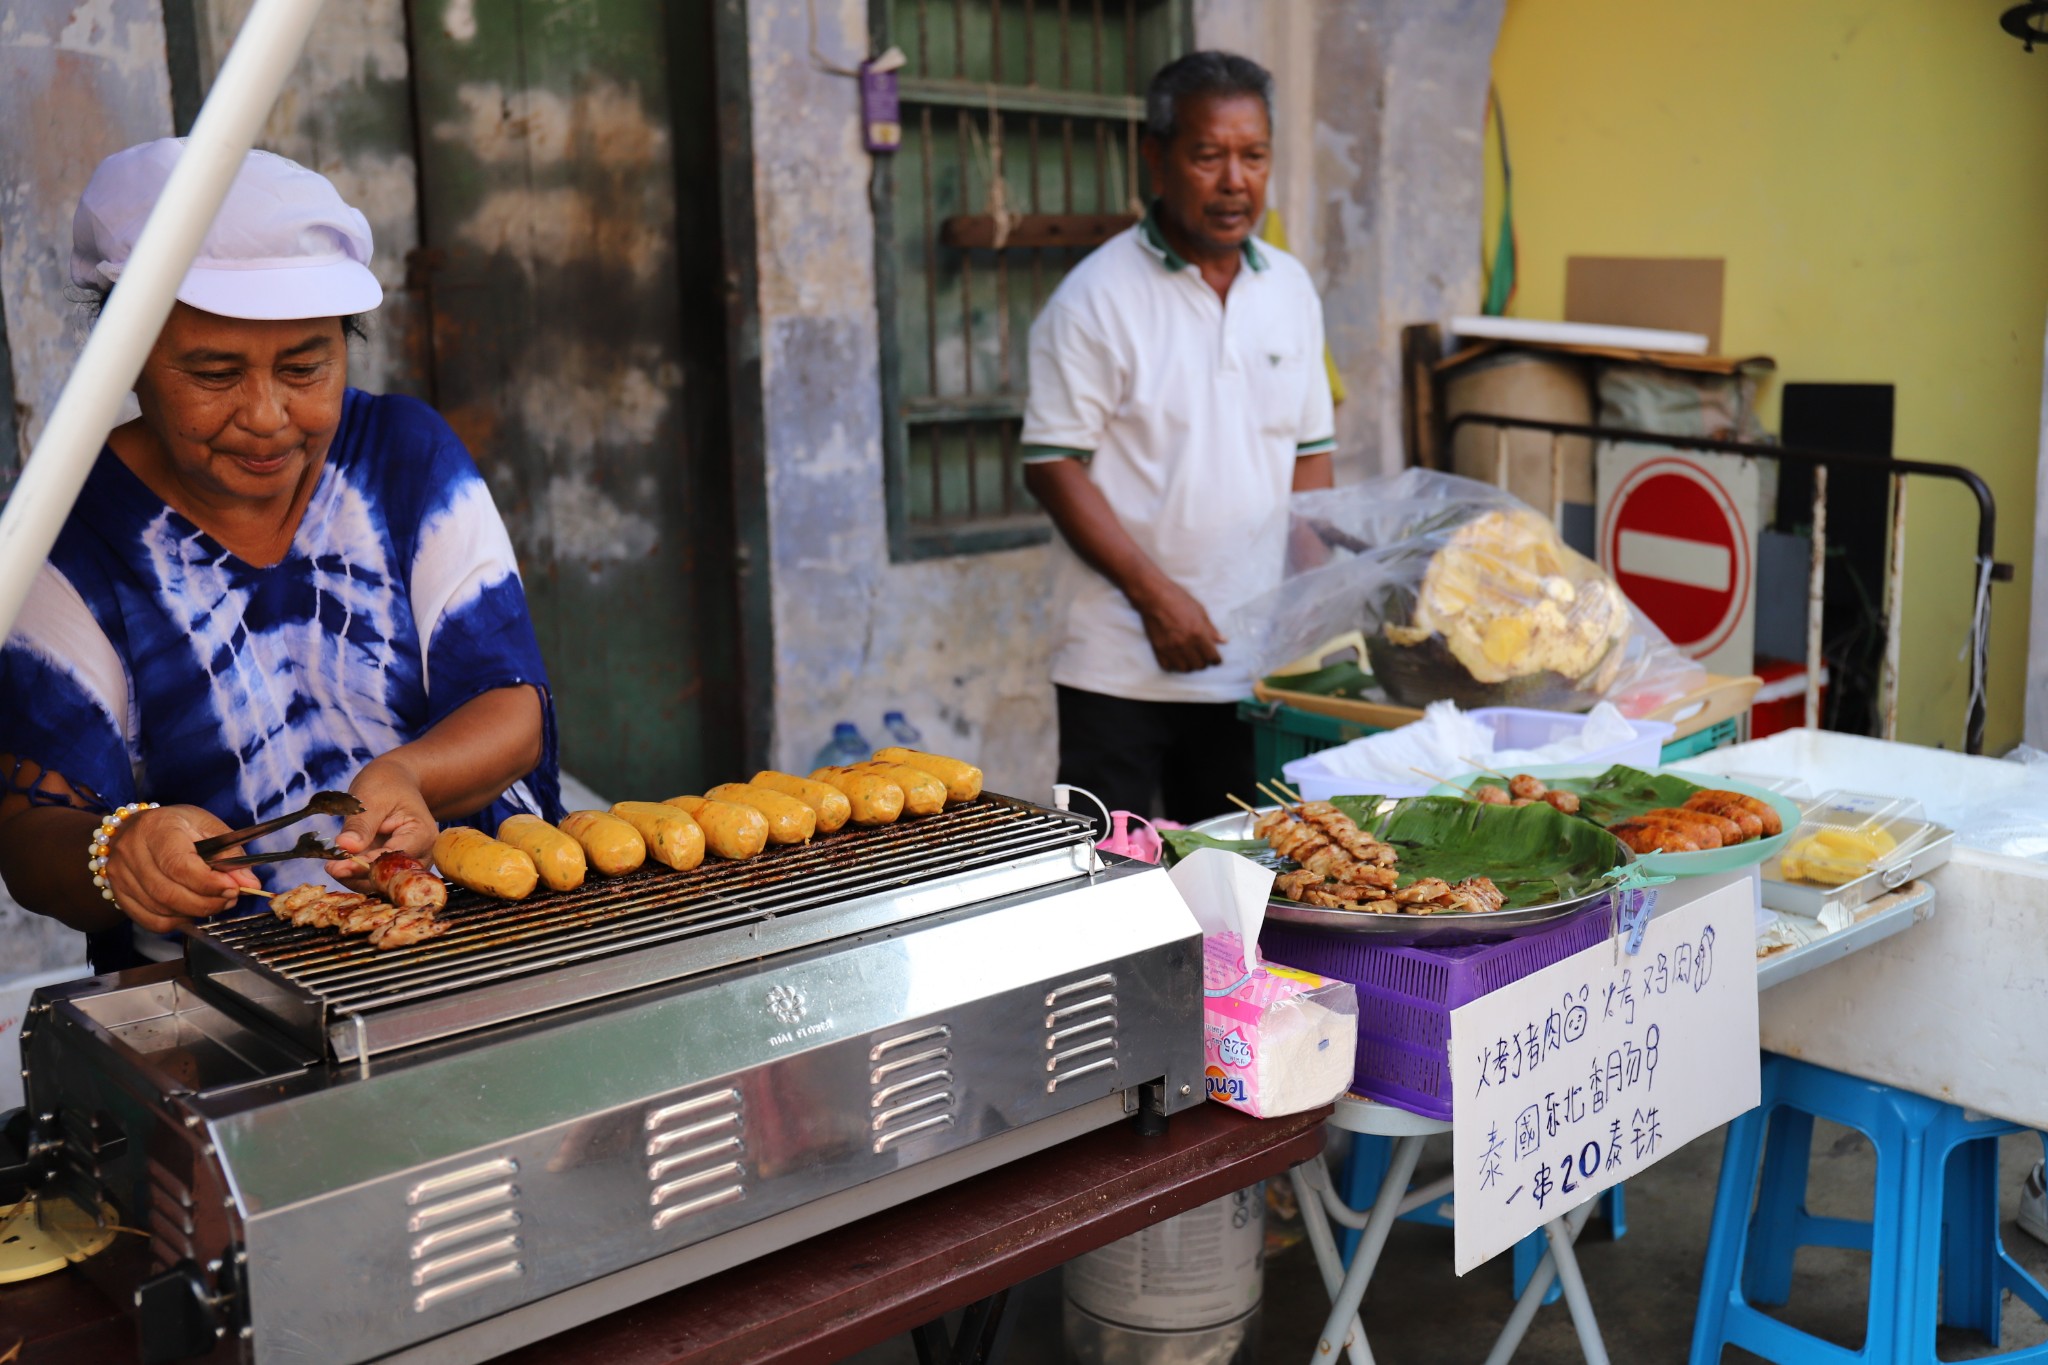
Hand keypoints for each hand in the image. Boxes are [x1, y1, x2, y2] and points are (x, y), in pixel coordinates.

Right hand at [102, 806, 260, 932]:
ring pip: (160, 910)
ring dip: (195, 913)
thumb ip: (231, 855)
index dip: (209, 883)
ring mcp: (119, 875)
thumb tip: (250, 885)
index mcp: (156, 828)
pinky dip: (176, 922)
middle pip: (168, 893)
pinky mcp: (118, 894)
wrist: (135, 829)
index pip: (179, 865)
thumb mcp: (208, 827)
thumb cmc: (177, 826)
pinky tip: (191, 911)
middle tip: (230, 899)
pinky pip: (150, 921)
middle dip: (206, 903)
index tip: (233, 888)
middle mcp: (131, 852)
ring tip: (215, 902)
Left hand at [329, 756, 437, 888]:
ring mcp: (408, 864)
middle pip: (391, 876)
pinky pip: (376, 879)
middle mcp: (421, 855)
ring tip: (333, 866)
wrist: (394, 782)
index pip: (395, 857)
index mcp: (422, 834)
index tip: (339, 867)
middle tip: (331, 868)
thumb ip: (360, 825)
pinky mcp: (394, 868)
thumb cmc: (386, 786)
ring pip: (382, 882)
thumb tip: (345, 846)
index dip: (367, 865)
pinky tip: (340, 866)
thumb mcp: (371, 799)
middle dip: (360, 875)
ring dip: (356, 878)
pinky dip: (357, 876)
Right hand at [1134, 579, 1226, 672]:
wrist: (1154, 597)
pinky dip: (1174, 665)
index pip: (1212, 657)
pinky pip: (1169, 667)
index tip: (1215, 658)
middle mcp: (1185, 644)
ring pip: (1185, 669)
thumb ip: (1211, 629)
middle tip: (1201, 655)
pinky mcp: (1159, 650)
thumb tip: (1224, 641)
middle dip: (1203, 662)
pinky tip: (1176, 657)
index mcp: (1198, 633)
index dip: (1216, 660)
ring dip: (1189, 664)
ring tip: (1189, 657)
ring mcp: (1171, 648)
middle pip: (1200, 665)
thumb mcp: (1200, 611)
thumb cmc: (1179, 601)